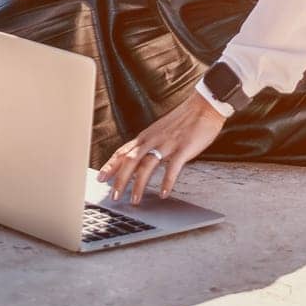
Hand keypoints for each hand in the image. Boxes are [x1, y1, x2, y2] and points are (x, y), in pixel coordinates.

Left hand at [96, 91, 225, 204]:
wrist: (204, 106)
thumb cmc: (183, 120)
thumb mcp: (160, 130)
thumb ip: (148, 144)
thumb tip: (137, 160)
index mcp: (146, 136)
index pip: (123, 151)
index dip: (111, 165)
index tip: (101, 178)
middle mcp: (153, 139)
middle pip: (130, 160)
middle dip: (120, 179)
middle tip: (113, 196)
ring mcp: (167, 144)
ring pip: (147, 165)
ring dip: (139, 184)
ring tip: (135, 199)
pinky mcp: (183, 148)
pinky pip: (173, 167)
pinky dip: (167, 182)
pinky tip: (164, 193)